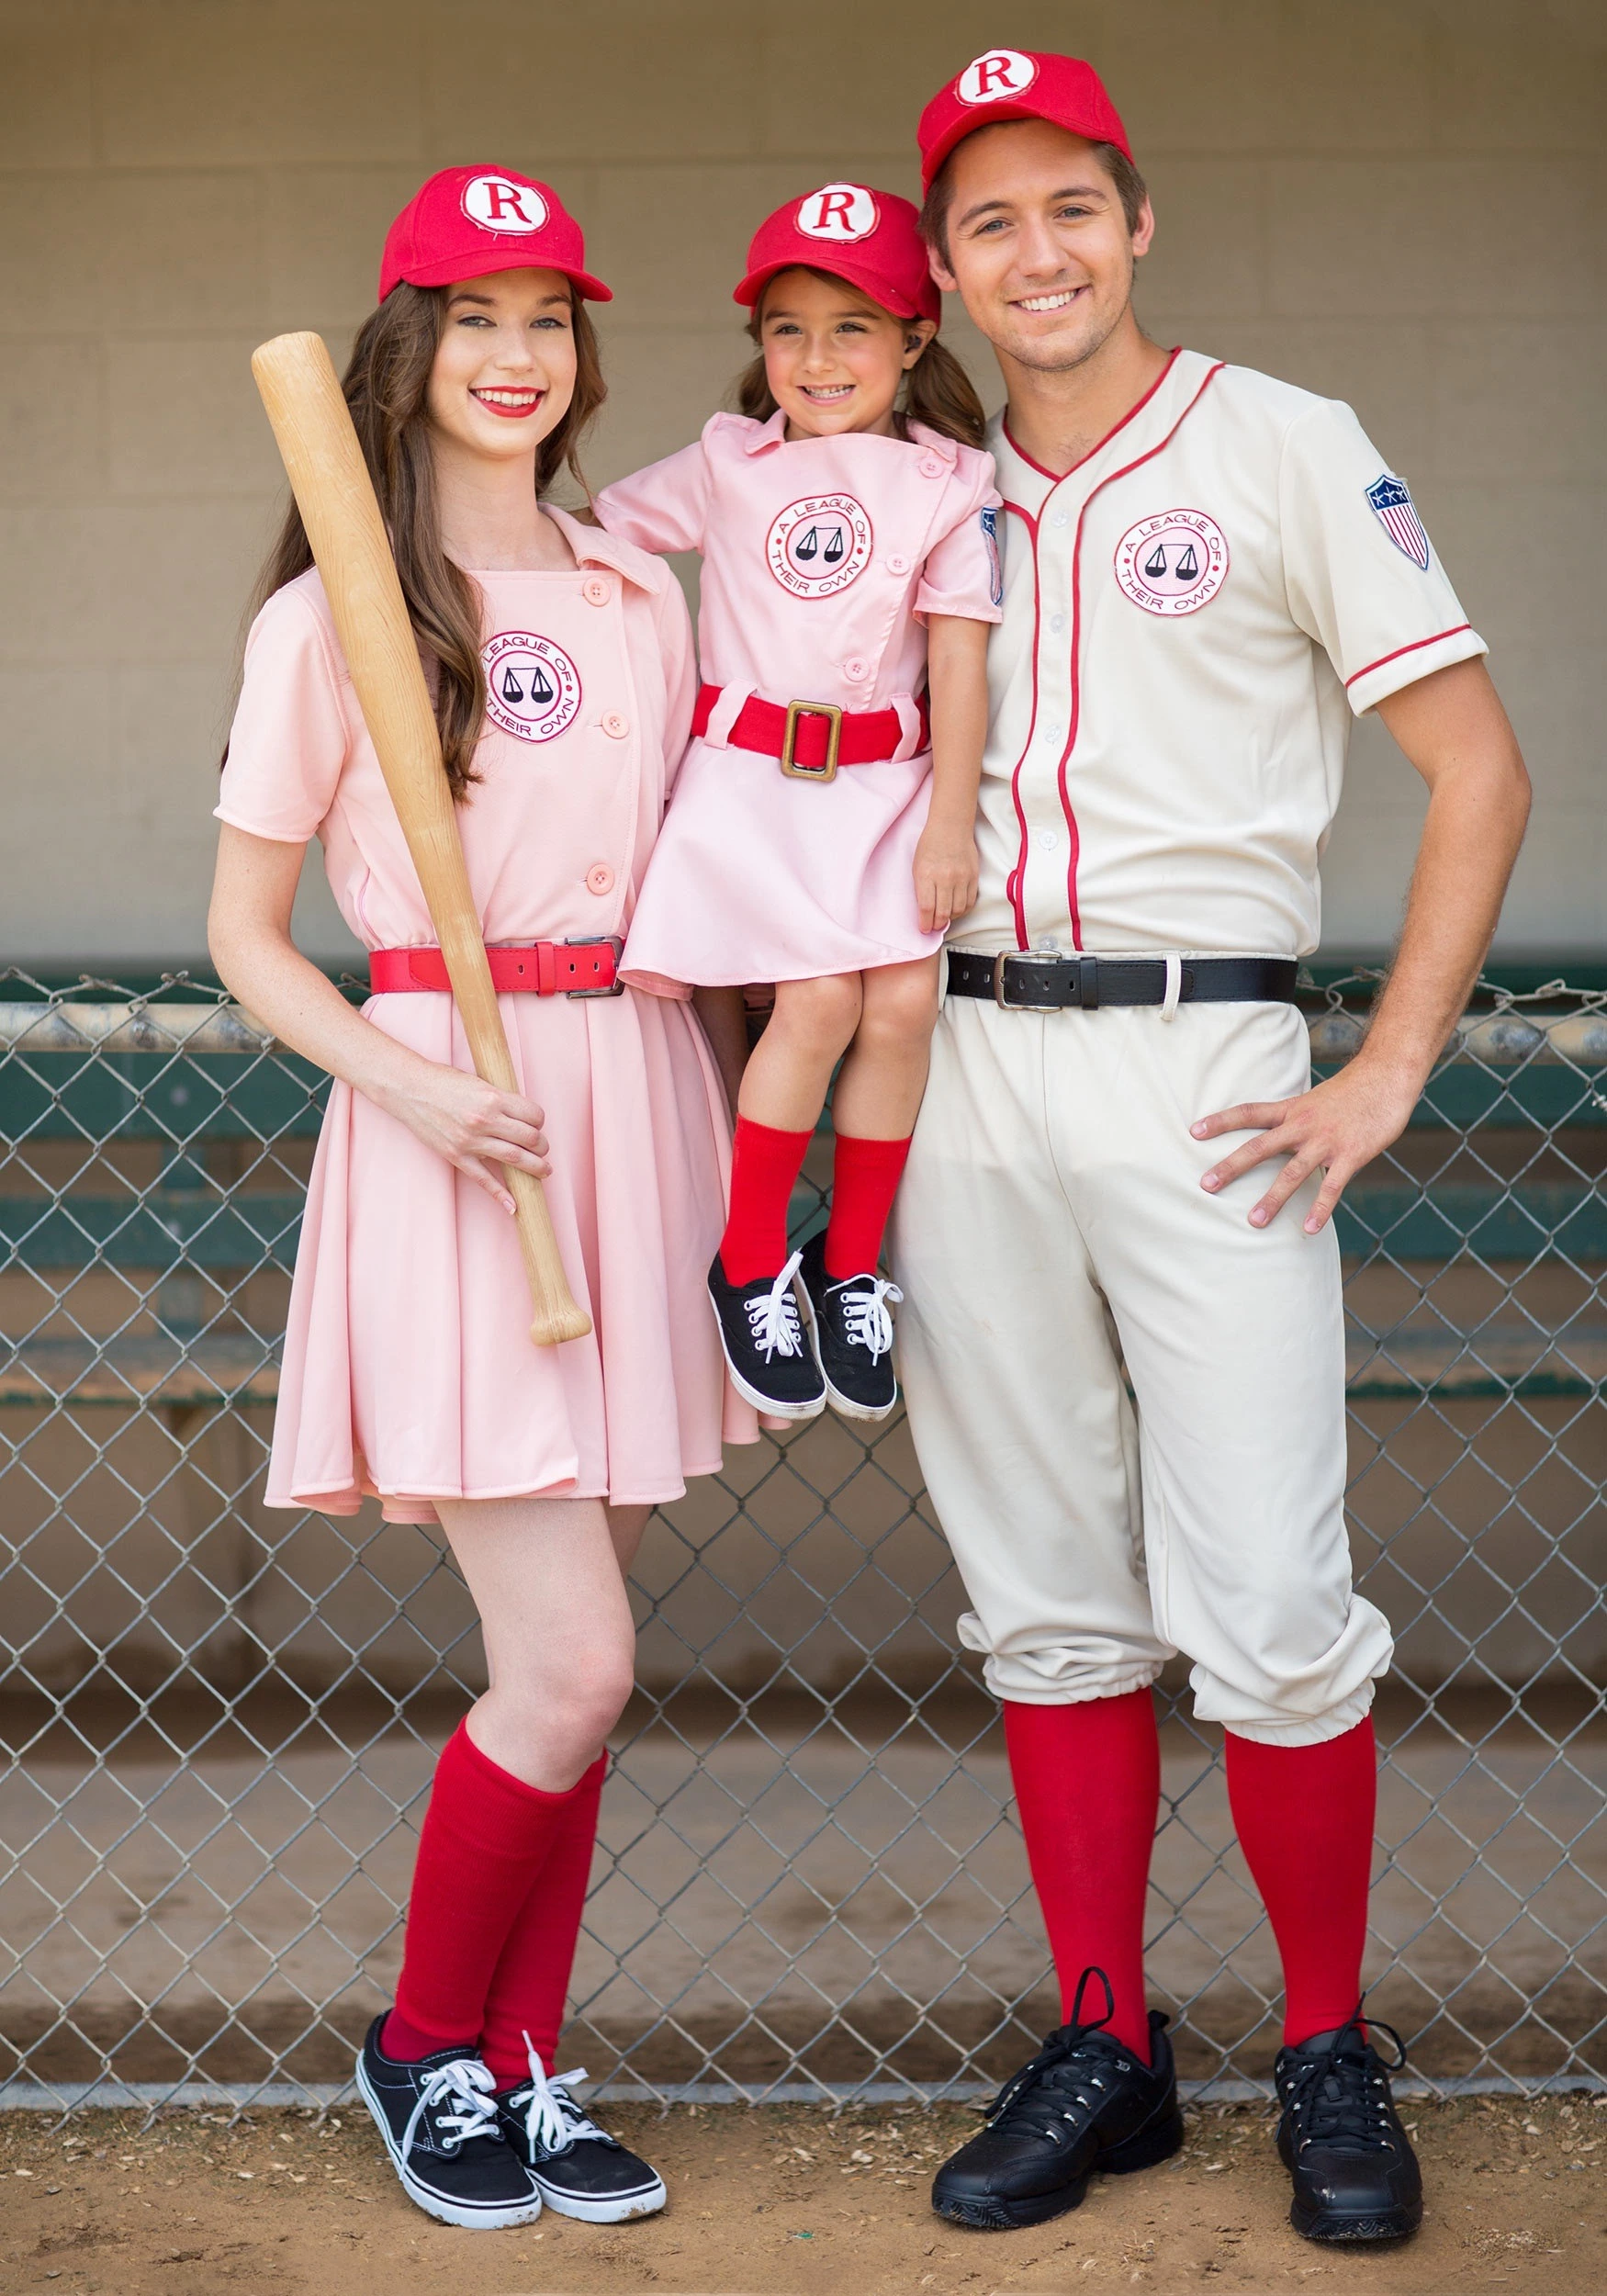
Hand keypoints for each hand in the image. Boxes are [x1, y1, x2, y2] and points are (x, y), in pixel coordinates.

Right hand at [373, 1056, 550, 1214]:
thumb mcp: (479, 1083)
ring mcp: (470, 1140)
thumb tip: (521, 1117)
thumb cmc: (444, 1081)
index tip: (537, 1124)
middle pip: (529, 1138)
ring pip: (514, 1158)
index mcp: (493, 1098)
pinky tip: (514, 1206)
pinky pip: (484, 1179)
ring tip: (544, 1171)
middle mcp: (485, 1120)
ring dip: (535, 1167)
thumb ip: (500, 1099)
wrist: (409, 1089)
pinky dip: (501, 1194)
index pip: (533, 1115)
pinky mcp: (457, 1156)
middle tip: (544, 1149)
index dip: (540, 1121)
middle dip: (542, 1146)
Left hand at [913, 824, 979, 934]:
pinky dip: (963, 909)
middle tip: (934, 926)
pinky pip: (970, 901)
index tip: (924, 928)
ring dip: (950, 918)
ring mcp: (961, 877)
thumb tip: (925, 911)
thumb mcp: (917, 866)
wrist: (951, 827)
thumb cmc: (930, 845)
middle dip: (937, 925)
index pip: (926, 908)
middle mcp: (945, 878)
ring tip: (945, 918)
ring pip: (958, 910)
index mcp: (926, 875)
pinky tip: (956, 909)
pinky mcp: (973, 876)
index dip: (925, 923)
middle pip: (943, 913)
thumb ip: (921, 888)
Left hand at [1190, 1056, 1421, 1232]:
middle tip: (1206, 1185)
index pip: (1248, 1113)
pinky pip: (1332, 1186)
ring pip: (1292, 1173)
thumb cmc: (1353, 1090)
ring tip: (1254, 1222)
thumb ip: (1296, 1120)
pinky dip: (1320, 1209)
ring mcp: (1326, 1141)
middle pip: (1259, 1147)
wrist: (1388, 1076)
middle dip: (1231, 1167)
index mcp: (1292, 1109)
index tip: (1193, 1131)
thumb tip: (1280, 1138)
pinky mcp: (1351, 1154)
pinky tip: (1309, 1229)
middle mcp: (1303, 1125)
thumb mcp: (1315, 1099)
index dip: (1221, 1121)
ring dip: (1273, 1199)